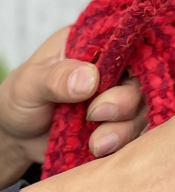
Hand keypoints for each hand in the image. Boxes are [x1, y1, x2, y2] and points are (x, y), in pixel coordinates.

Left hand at [0, 28, 147, 185]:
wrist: (16, 139)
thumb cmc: (20, 99)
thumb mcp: (30, 84)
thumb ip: (57, 78)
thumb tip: (90, 78)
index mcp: (94, 43)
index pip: (127, 41)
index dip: (132, 58)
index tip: (117, 80)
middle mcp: (112, 67)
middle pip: (139, 78)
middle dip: (125, 101)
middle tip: (96, 114)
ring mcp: (117, 96)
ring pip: (141, 108)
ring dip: (123, 127)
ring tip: (96, 143)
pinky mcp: (117, 124)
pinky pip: (133, 132)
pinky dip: (122, 143)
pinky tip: (100, 150)